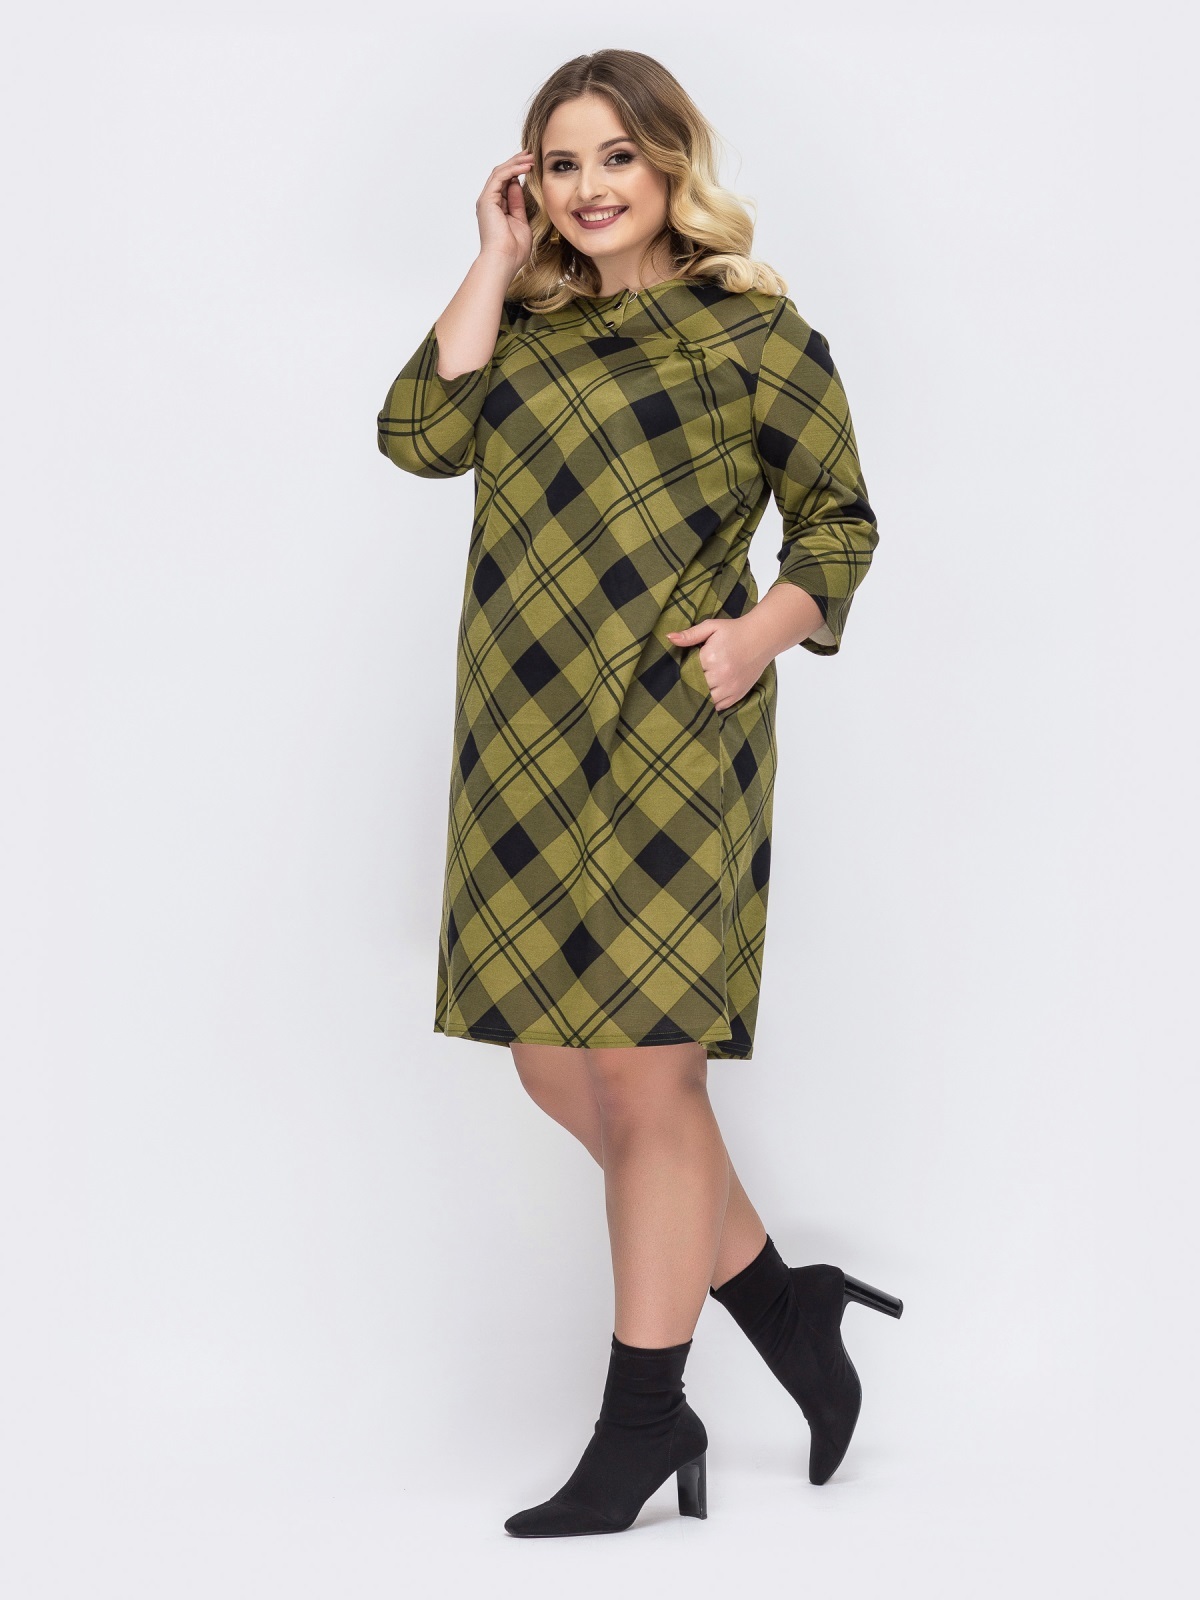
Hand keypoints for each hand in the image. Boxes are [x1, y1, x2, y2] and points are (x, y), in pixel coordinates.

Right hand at [476, 149, 534, 274]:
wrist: (503, 260)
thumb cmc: (513, 250)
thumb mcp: (521, 222)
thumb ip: (519, 204)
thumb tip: (519, 186)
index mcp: (497, 209)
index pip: (507, 183)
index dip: (519, 171)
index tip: (533, 164)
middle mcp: (489, 202)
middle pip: (502, 175)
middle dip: (517, 162)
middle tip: (532, 154)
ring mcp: (487, 200)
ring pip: (500, 172)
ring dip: (516, 163)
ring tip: (531, 157)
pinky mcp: (487, 199)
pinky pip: (500, 177)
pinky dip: (513, 169)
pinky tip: (526, 166)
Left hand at [666, 616, 770, 711]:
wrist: (762, 637)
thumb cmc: (735, 631)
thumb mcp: (711, 626)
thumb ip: (690, 634)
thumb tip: (669, 638)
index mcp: (711, 658)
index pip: (687, 672)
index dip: (683, 672)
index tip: (681, 670)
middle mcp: (721, 675)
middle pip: (695, 687)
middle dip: (690, 685)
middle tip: (686, 682)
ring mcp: (731, 687)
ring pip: (706, 700)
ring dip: (700, 697)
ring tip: (695, 691)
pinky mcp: (738, 694)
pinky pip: (720, 706)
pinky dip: (712, 704)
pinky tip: (707, 697)